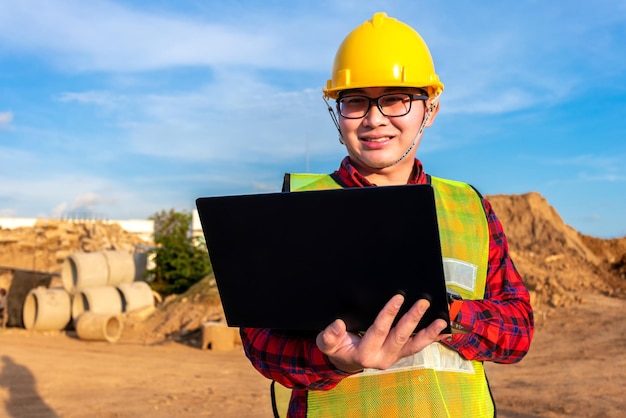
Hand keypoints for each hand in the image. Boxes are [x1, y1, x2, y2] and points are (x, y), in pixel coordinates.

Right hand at [316, 294, 447, 372]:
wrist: (345, 361)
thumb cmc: (337, 348)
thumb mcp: (327, 343)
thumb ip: (330, 336)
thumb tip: (337, 325)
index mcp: (364, 353)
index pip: (379, 331)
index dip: (389, 314)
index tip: (398, 298)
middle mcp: (382, 357)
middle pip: (400, 336)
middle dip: (413, 319)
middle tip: (423, 302)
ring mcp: (393, 357)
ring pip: (413, 345)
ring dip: (428, 333)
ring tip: (441, 321)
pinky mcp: (400, 354)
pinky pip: (416, 346)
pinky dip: (430, 338)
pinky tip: (442, 330)